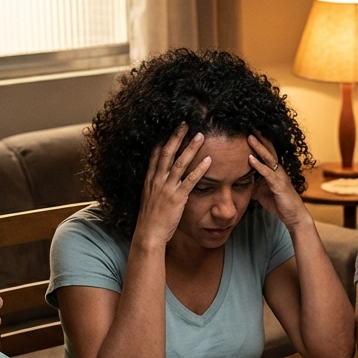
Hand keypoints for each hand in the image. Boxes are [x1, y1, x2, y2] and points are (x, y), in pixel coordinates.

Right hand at [133, 124, 210, 245]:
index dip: (163, 140)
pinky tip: (209, 160)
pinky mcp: (177, 197)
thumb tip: (162, 181)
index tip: (170, 128)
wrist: (148, 234)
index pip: (155, 155)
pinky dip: (200, 169)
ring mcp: (167, 188)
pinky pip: (190, 180)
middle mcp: (157, 180)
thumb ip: (157, 188)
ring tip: (200, 136)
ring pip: (180, 163)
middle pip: (167, 153)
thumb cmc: (151, 220)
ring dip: (191, 148)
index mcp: (150, 180)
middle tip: (185, 123)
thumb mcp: (150, 199)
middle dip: (176, 137)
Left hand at [246, 134, 310, 228]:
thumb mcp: (262, 193)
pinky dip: (258, 166)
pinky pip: (267, 173)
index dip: (260, 142)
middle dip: (260, 138)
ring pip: (268, 158)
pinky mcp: (279, 186)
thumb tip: (239, 182)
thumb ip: (253, 185)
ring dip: (258, 147)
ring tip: (249, 137)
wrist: (294, 216)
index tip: (249, 130)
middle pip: (269, 150)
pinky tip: (250, 159)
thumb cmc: (279, 203)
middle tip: (250, 126)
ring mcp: (279, 177)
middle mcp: (278, 170)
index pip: (267, 152)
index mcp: (275, 171)